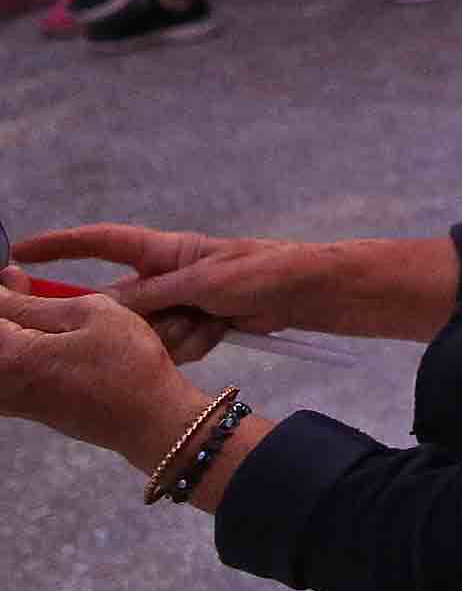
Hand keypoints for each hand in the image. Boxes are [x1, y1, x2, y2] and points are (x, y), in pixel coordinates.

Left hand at [0, 286, 203, 468]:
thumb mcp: (90, 312)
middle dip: (12, 311)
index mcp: (10, 356)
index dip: (5, 288)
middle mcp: (0, 382)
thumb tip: (4, 284)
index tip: (18, 276)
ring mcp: (10, 399)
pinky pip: (10, 369)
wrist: (148, 418)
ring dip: (20, 330)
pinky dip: (26, 350)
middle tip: (34, 292)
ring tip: (50, 317)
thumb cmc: (129, 365)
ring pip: (5, 350)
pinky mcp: (24, 407)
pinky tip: (55, 342)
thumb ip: (34, 300)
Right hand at [11, 224, 300, 366]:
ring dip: (180, 334)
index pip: (100, 243)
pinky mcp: (191, 328)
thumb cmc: (260, 270)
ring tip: (214, 317)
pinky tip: (222, 329)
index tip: (17, 253)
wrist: (305, 294)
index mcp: (163, 252)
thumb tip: (102, 305)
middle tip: (184, 313)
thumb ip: (151, 295)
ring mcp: (176, 305)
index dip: (59, 247)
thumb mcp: (201, 281)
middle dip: (143, 322)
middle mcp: (162, 277)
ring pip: (145, 334)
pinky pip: (171, 347)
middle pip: (118, 307)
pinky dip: (196, 342)